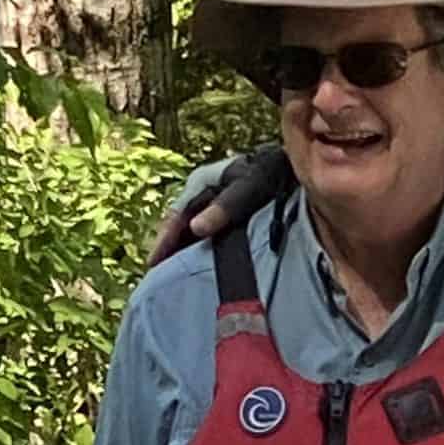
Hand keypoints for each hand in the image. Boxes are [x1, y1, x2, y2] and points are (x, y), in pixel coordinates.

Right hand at [144, 145, 292, 266]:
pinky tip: (203, 266)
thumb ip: (224, 208)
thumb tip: (196, 228)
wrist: (289, 166)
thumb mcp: (248, 188)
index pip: (176, 217)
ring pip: (192, 230)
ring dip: (184, 251)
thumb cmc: (268, 174)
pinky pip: (208, 232)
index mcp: (199, 184)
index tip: (154, 264)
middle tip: (159, 277)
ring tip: (176, 278)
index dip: (165, 241)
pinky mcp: (227, 212)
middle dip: (170, 249)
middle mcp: (201, 193)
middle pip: (181, 226)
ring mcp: (213, 202)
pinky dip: (201, 248)